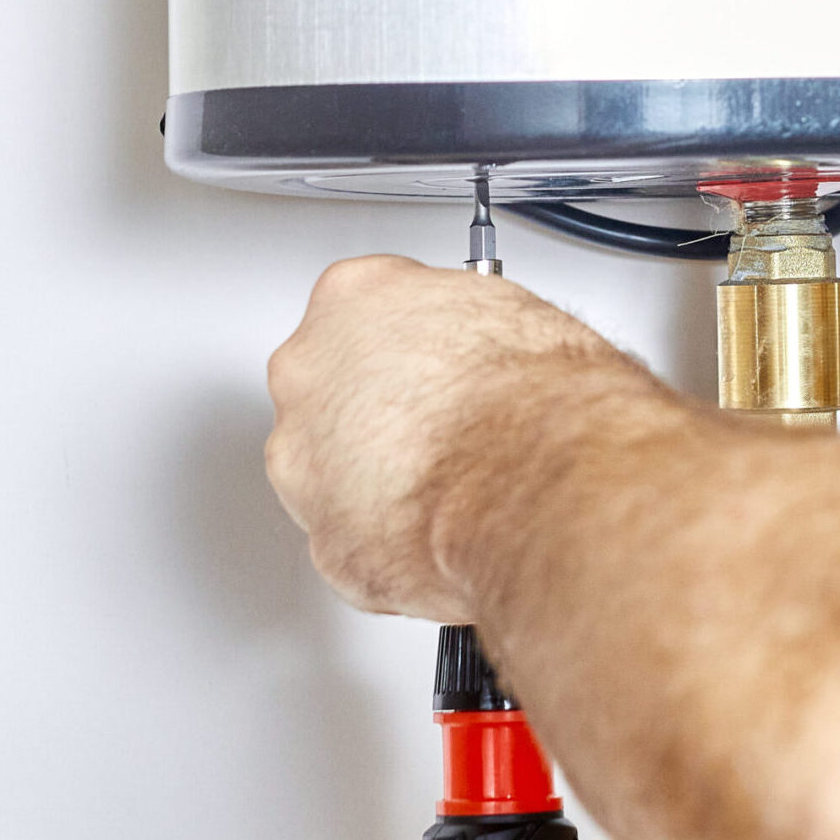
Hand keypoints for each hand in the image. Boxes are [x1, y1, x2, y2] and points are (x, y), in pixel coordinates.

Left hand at [265, 256, 673, 619]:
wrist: (534, 481)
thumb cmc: (529, 395)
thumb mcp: (508, 312)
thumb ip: (458, 326)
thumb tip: (478, 350)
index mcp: (351, 297)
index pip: (362, 307)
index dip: (408, 341)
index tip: (433, 358)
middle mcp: (309, 376)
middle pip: (331, 389)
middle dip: (379, 410)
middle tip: (443, 425)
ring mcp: (305, 464)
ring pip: (332, 471)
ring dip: (379, 479)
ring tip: (453, 485)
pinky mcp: (325, 542)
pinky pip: (354, 540)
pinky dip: (394, 540)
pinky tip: (445, 529)